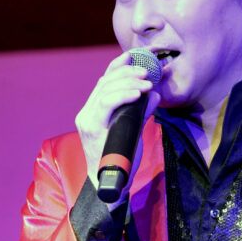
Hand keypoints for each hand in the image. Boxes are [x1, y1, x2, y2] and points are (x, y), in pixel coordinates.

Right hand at [75, 52, 161, 190]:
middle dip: (127, 73)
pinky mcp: (92, 128)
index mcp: (94, 111)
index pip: (104, 82)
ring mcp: (87, 120)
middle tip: (147, 72)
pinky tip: (137, 93)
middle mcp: (87, 113)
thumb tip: (154, 95)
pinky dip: (123, 95)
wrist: (111, 183)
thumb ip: (141, 111)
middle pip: (105, 83)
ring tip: (147, 83)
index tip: (132, 56)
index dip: (117, 66)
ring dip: (128, 83)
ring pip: (105, 90)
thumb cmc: (122, 159)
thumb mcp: (134, 129)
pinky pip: (106, 104)